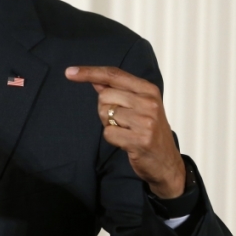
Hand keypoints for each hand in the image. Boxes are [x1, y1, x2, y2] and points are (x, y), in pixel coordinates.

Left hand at [66, 66, 185, 198]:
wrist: (166, 162)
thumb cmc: (149, 131)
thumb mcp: (139, 106)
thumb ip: (118, 91)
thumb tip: (95, 79)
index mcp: (149, 90)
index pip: (113, 74)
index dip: (89, 72)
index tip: (69, 72)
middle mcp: (149, 102)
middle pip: (104, 95)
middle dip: (105, 109)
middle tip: (122, 121)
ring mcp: (146, 121)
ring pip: (105, 114)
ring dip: (109, 125)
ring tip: (127, 131)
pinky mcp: (140, 140)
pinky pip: (108, 133)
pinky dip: (112, 139)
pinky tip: (127, 142)